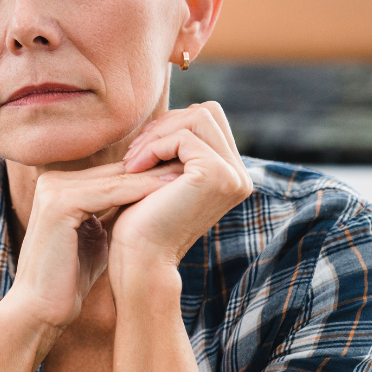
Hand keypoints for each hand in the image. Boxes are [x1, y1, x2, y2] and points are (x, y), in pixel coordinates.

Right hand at [0, 160, 182, 356]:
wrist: (39, 310)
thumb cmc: (68, 280)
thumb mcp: (95, 238)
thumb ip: (112, 215)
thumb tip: (146, 203)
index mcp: (58, 186)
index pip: (111, 174)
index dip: (147, 174)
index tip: (182, 173)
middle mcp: (52, 181)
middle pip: (113, 172)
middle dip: (153, 169)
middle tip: (192, 164)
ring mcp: (53, 190)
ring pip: (114, 179)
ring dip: (152, 177)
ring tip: (186, 173)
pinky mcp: (59, 205)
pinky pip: (108, 193)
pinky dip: (139, 192)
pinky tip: (167, 190)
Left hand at [113, 102, 253, 268]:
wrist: (139, 260)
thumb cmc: (141, 221)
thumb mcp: (163, 176)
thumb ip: (176, 148)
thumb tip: (175, 111)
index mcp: (231, 174)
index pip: (208, 120)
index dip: (171, 126)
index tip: (140, 151)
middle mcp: (240, 175)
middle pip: (208, 112)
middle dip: (166, 124)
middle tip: (135, 153)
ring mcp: (233, 175)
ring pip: (198, 116)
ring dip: (158, 134)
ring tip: (132, 161)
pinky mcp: (216, 175)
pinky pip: (183, 136)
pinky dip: (154, 147)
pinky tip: (134, 170)